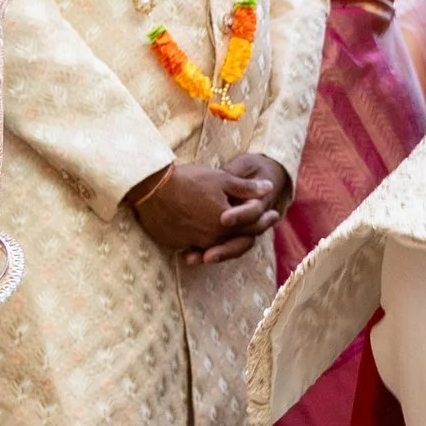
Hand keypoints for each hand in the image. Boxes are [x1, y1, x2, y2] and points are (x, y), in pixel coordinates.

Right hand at [133, 156, 292, 268]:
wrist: (151, 189)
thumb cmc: (188, 180)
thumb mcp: (221, 179)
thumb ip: (247, 188)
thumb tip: (269, 188)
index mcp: (225, 224)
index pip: (253, 225)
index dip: (265, 218)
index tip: (274, 213)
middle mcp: (212, 238)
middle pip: (239, 238)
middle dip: (254, 229)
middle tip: (264, 221)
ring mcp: (194, 243)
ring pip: (219, 244)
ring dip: (232, 238)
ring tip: (238, 229)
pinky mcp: (178, 244)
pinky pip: (199, 246)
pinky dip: (209, 242)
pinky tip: (211, 232)